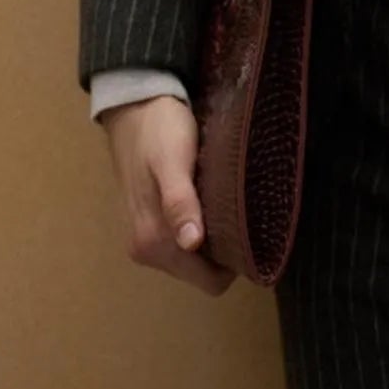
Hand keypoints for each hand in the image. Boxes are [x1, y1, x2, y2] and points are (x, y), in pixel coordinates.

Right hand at [101, 94, 234, 295]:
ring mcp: (145, 238)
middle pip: (200, 272)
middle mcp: (145, 250)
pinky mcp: (149, 223)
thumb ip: (180, 203)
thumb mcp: (173, 161)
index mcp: (151, 242)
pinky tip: (210, 202)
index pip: (207, 281)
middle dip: (223, 251)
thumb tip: (191, 244)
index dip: (233, 265)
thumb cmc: (159, 130)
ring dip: (212, 238)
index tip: (253, 235)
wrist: (135, 106)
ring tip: (227, 205)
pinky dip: (200, 228)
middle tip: (244, 215)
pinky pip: (184, 241)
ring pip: (193, 258)